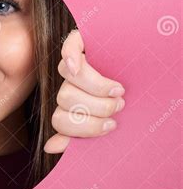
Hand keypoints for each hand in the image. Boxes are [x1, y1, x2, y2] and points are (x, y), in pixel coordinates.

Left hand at [44, 29, 125, 153]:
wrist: (138, 67)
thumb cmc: (121, 101)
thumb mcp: (104, 119)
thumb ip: (80, 134)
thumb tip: (50, 147)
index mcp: (69, 107)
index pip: (60, 121)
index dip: (84, 127)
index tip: (110, 125)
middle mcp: (68, 84)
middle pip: (65, 99)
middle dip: (96, 107)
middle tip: (118, 105)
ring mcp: (73, 62)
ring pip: (68, 77)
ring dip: (96, 87)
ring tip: (118, 90)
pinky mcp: (81, 41)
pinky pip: (69, 46)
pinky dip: (70, 57)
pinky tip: (76, 66)